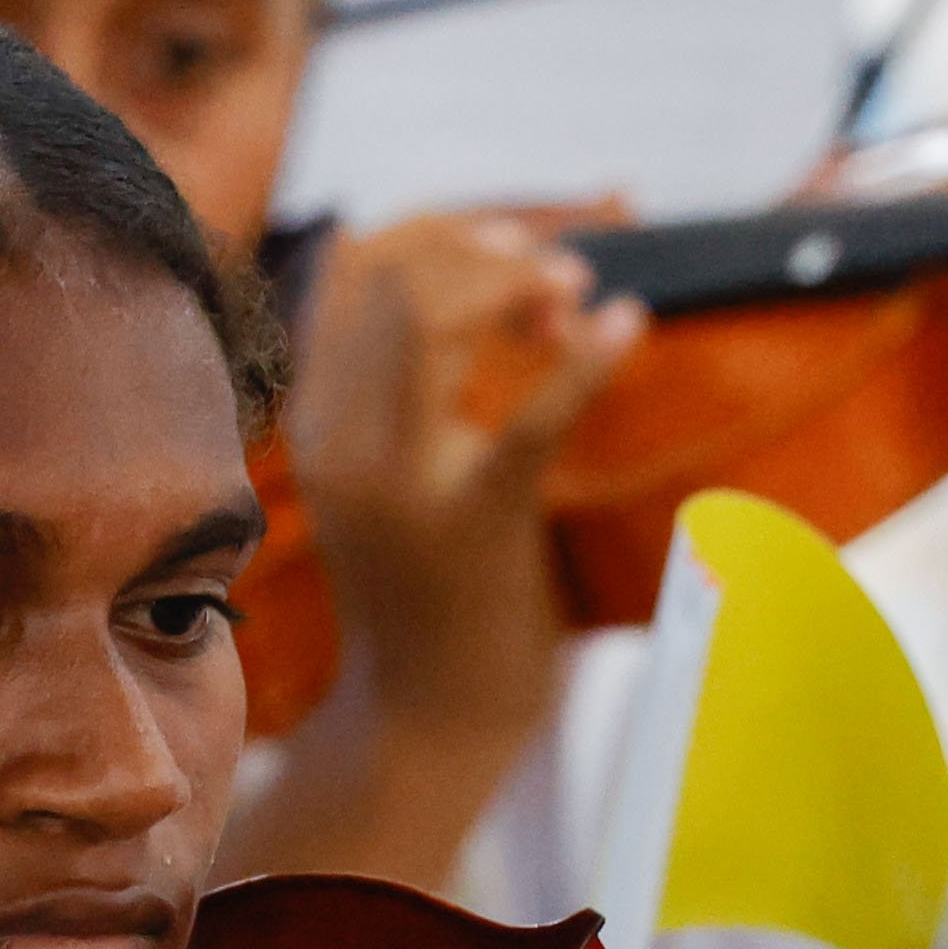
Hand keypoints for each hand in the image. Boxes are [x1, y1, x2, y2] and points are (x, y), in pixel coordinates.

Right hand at [284, 212, 650, 758]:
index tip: (512, 251)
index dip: (440, 230)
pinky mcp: (473, 527)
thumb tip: (469, 271)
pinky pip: (529, 420)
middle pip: (391, 275)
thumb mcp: (390, 473)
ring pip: (431, 318)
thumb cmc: (431, 591)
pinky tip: (629, 323)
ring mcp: (399, 483)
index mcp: (318, 418)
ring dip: (517, 279)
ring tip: (580, 294)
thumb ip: (400, 385)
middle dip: (486, 249)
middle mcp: (340, 439)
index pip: (352, 265)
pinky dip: (588, 360)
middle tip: (560, 279)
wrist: (428, 718)